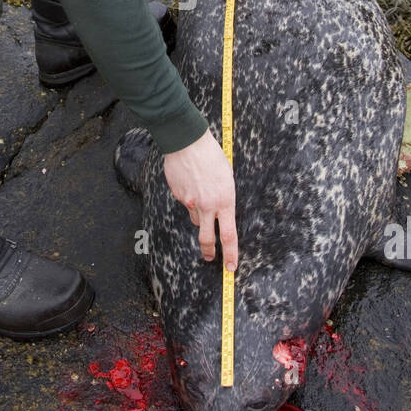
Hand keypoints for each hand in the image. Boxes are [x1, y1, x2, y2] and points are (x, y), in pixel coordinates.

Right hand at [162, 128, 238, 270]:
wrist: (187, 142)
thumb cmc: (212, 156)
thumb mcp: (227, 177)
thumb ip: (224, 198)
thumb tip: (219, 212)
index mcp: (225, 201)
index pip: (229, 235)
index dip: (231, 254)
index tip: (232, 267)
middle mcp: (207, 205)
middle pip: (207, 238)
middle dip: (210, 252)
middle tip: (211, 258)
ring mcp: (190, 202)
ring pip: (196, 219)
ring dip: (200, 215)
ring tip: (202, 194)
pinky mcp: (178, 196)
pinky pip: (186, 203)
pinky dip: (189, 198)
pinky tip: (191, 182)